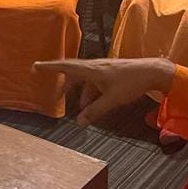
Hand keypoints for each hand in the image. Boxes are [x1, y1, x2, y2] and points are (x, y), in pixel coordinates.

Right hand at [33, 57, 175, 126]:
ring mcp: (102, 69)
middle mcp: (94, 66)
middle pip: (73, 74)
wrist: (152, 71)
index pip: (65, 67)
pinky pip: (94, 82)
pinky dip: (91, 93)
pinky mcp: (109, 73)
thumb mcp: (112, 100)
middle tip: (56, 95)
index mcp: (92, 69)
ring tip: (81, 109)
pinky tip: (95, 105)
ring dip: (81, 94)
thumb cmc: (131, 82)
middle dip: (65, 86)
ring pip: (85, 80)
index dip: (49, 67)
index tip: (35, 66)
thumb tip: (79, 122)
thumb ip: (95, 111)